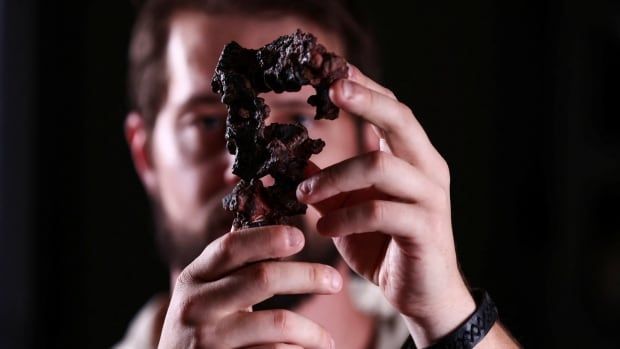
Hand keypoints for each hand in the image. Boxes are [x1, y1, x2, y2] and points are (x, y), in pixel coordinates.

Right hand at [157, 225, 340, 348]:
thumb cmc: (201, 327)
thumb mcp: (205, 292)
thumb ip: (233, 266)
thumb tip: (276, 226)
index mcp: (194, 277)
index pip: (231, 247)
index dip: (267, 237)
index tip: (300, 237)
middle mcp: (196, 305)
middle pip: (263, 277)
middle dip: (307, 276)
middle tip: (336, 281)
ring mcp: (208, 339)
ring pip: (278, 322)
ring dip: (313, 332)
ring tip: (328, 341)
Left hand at [296, 65, 475, 346]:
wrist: (423, 296)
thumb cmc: (386, 247)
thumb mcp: (350, 212)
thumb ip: (330, 186)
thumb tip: (295, 162)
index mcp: (413, 158)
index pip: (393, 111)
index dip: (366, 88)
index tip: (334, 68)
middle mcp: (427, 170)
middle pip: (401, 120)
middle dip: (366, 101)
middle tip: (332, 89)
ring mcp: (430, 198)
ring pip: (382, 166)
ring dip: (336, 177)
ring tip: (305, 194)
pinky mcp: (425, 229)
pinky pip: (382, 210)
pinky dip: (347, 216)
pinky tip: (324, 228)